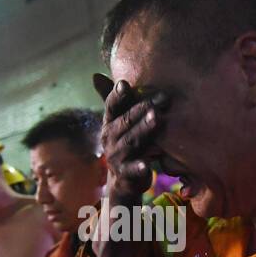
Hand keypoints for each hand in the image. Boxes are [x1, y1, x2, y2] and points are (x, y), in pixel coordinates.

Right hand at [94, 74, 168, 201]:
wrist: (122, 181)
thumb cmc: (124, 143)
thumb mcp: (118, 121)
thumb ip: (112, 100)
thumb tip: (95, 75)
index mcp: (110, 122)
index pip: (112, 106)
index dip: (117, 95)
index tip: (125, 84)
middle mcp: (110, 138)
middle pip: (126, 121)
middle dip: (141, 108)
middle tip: (160, 97)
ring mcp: (116, 157)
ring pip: (131, 141)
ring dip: (144, 129)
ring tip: (157, 118)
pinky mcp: (125, 175)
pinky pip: (132, 170)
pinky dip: (138, 168)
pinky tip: (147, 165)